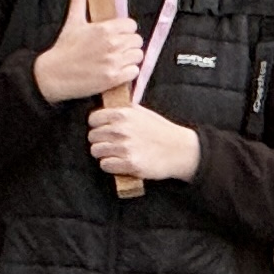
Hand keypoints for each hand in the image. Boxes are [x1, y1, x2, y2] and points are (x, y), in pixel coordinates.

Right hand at [31, 0, 145, 104]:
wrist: (53, 75)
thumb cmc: (64, 48)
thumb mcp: (72, 21)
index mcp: (104, 29)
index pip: (132, 25)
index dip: (125, 30)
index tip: (117, 36)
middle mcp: (112, 44)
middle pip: (137, 40)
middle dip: (128, 44)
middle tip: (116, 49)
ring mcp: (114, 62)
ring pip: (138, 55)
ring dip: (130, 58)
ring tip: (117, 60)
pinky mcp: (114, 78)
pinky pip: (135, 72)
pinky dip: (128, 72)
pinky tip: (116, 71)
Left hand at [83, 100, 202, 182]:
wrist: (180, 150)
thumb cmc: (161, 131)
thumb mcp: (142, 112)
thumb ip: (122, 110)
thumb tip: (104, 108)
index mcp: (123, 114)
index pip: (93, 119)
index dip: (98, 125)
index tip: (105, 130)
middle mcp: (121, 129)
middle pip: (92, 136)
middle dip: (101, 141)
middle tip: (112, 144)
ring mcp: (124, 147)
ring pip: (96, 151)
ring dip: (104, 154)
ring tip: (116, 154)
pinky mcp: (129, 163)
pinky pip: (105, 165)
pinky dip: (111, 165)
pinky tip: (121, 162)